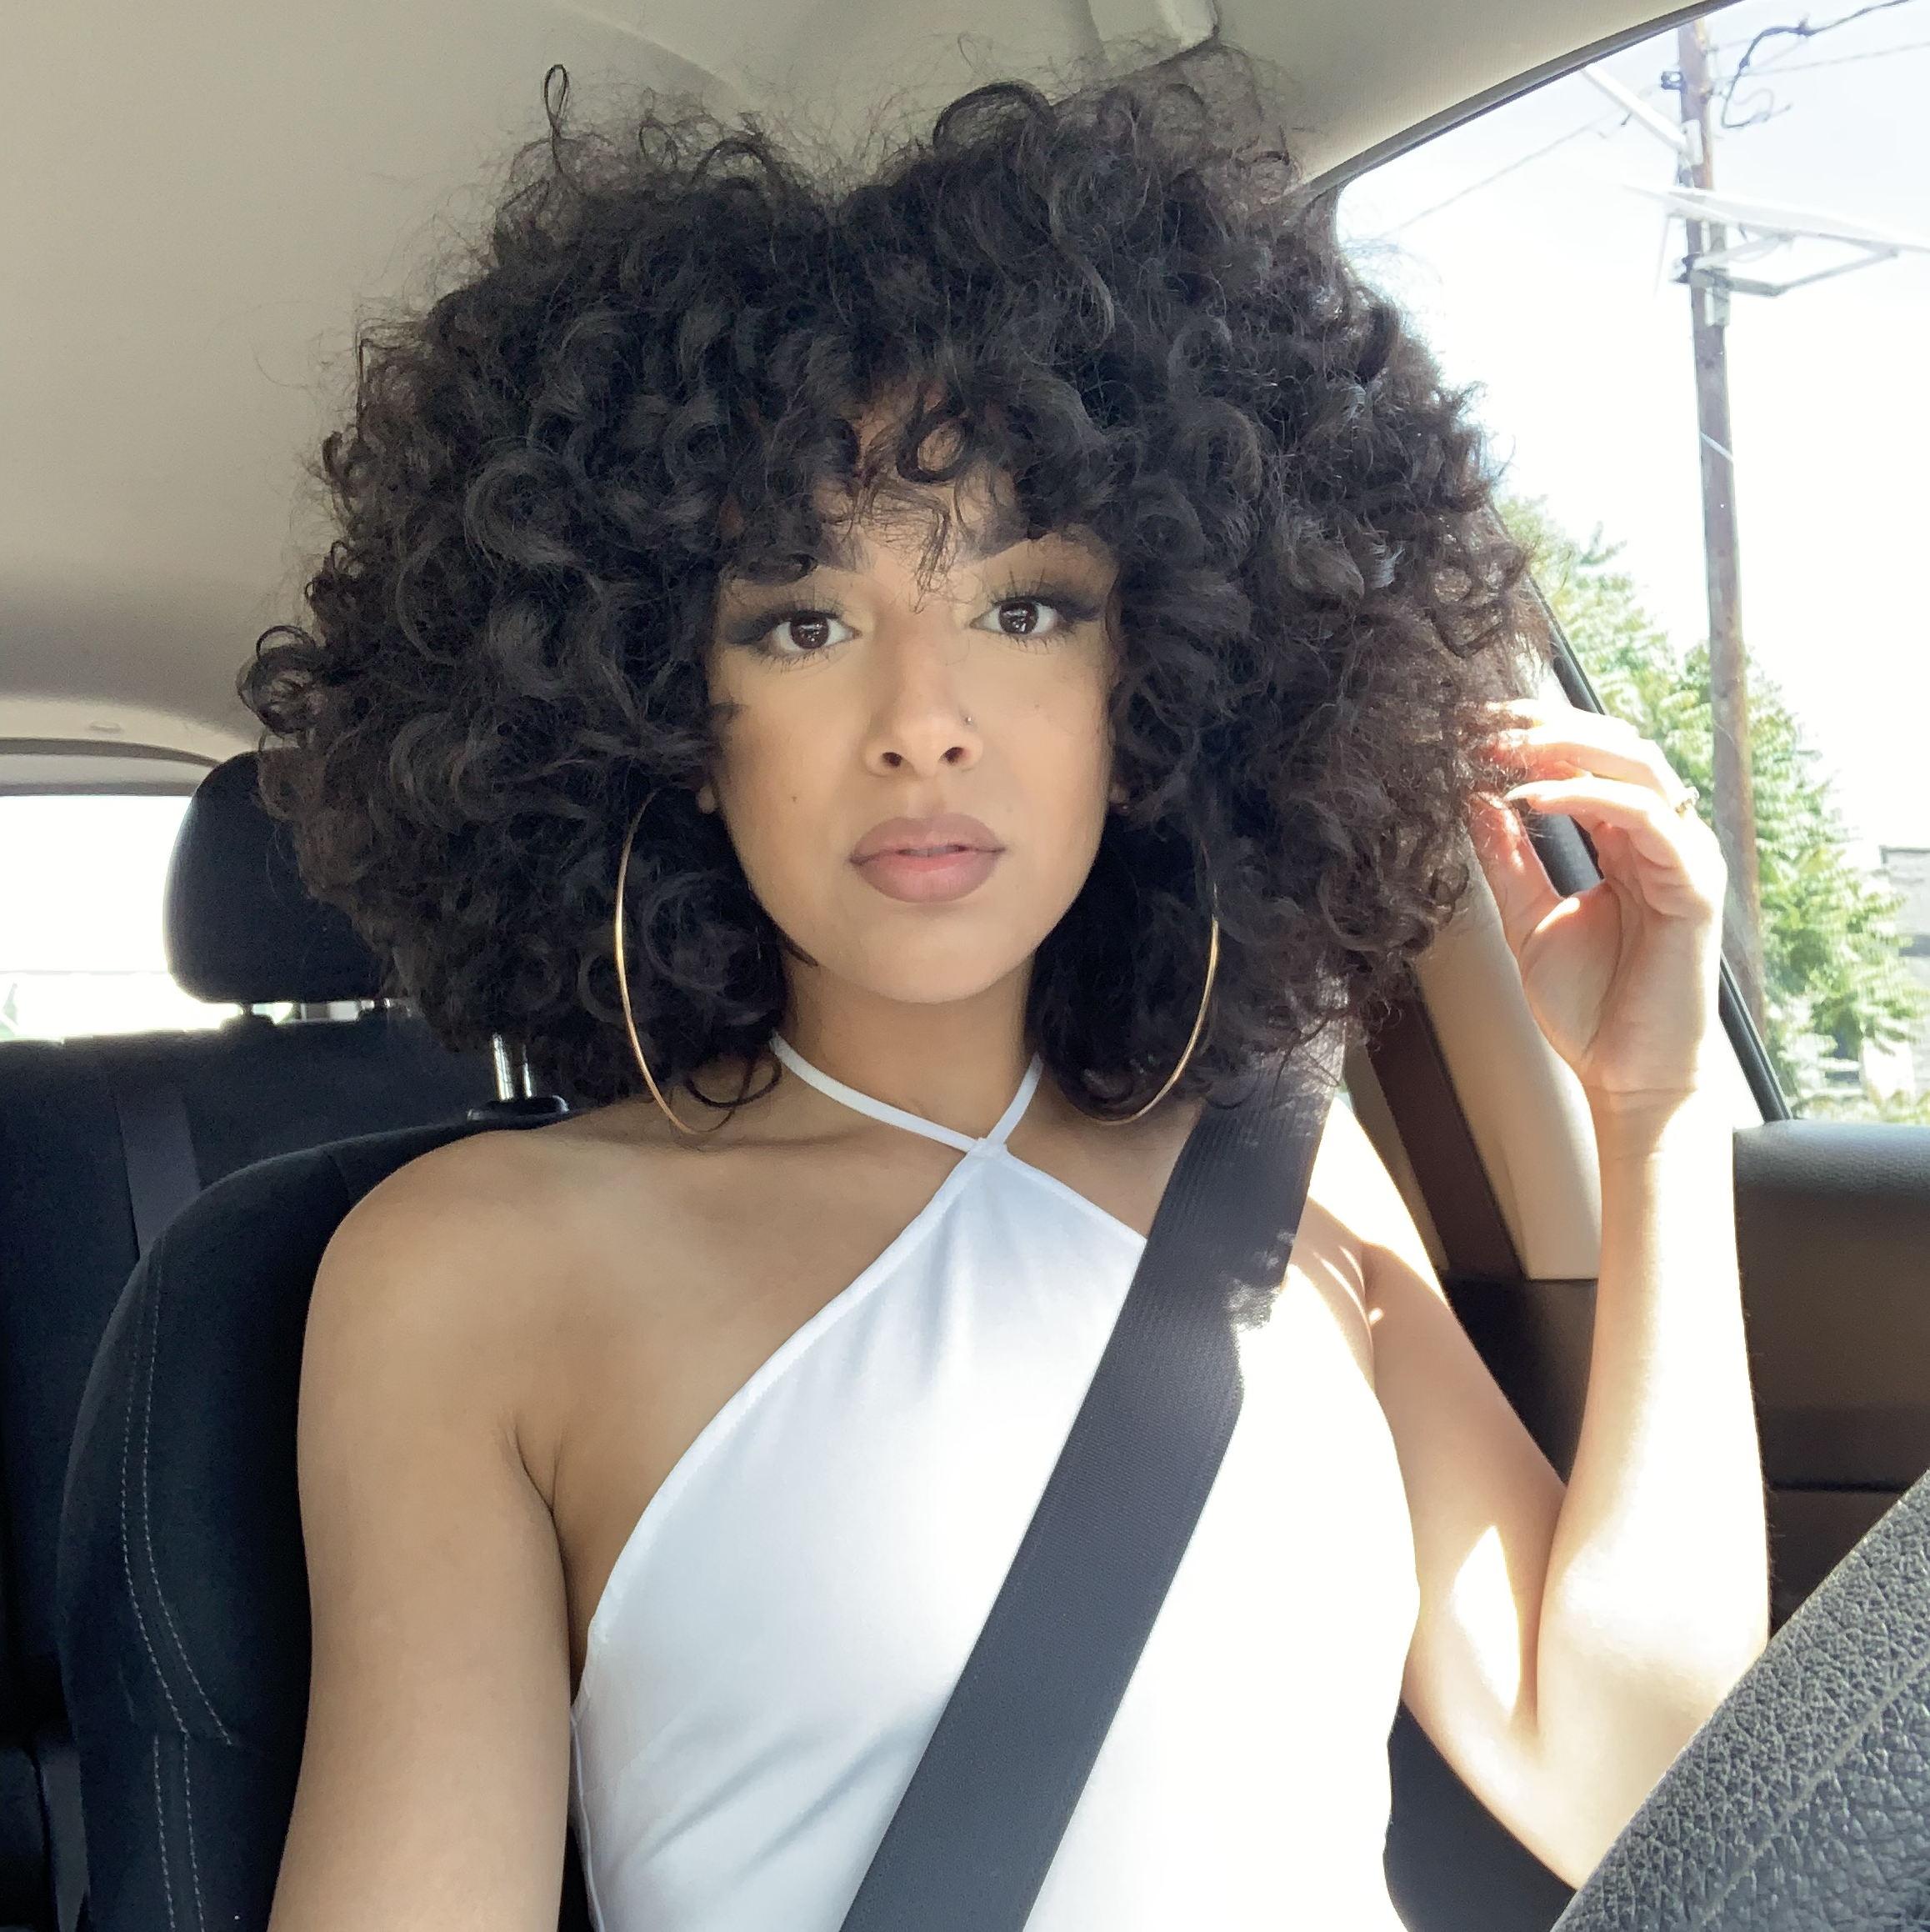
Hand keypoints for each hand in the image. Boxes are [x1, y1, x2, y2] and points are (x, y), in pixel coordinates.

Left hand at [1467, 696, 1728, 1116]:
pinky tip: (1534, 799)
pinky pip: (1647, 819)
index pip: (1588, 762)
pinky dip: (1590, 797)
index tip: (1471, 729)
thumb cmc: (1589, 1008)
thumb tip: (1476, 799)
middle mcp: (1661, 840)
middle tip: (1483, 725)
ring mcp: (1684, 858)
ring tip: (1503, 751)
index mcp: (1626, 842)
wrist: (1626, 1078)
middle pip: (1616, 747)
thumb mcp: (1526, 919)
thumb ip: (1506, 859)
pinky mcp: (1695, 886)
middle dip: (1547, 726)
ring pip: (1638, 766)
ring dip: (1566, 748)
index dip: (1534, 735)